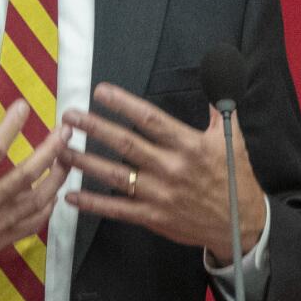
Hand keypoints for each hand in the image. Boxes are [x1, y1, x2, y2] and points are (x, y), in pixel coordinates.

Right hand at [0, 104, 69, 300]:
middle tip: (66, 130)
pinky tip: (54, 194)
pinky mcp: (0, 240)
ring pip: (37, 201)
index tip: (23, 106)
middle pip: (28, 175)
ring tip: (70, 158)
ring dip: (57, 178)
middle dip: (51, 151)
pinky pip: (32, 225)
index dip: (10, 126)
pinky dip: (47, 209)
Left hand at [60, 83, 264, 263]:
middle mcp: (170, 168)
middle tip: (69, 116)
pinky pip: (117, 209)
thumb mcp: (231, 141)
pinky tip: (70, 195)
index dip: (123, 103)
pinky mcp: (153, 217)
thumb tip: (219, 76)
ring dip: (84, 161)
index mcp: (188, 145)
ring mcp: (159, 194)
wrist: (240, 225)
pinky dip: (92, 203)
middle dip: (94, 127)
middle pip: (125, 143)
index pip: (149, 119)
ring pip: (114, 175)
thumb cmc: (234, 179)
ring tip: (60, 150)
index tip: (100, 92)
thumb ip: (219, 110)